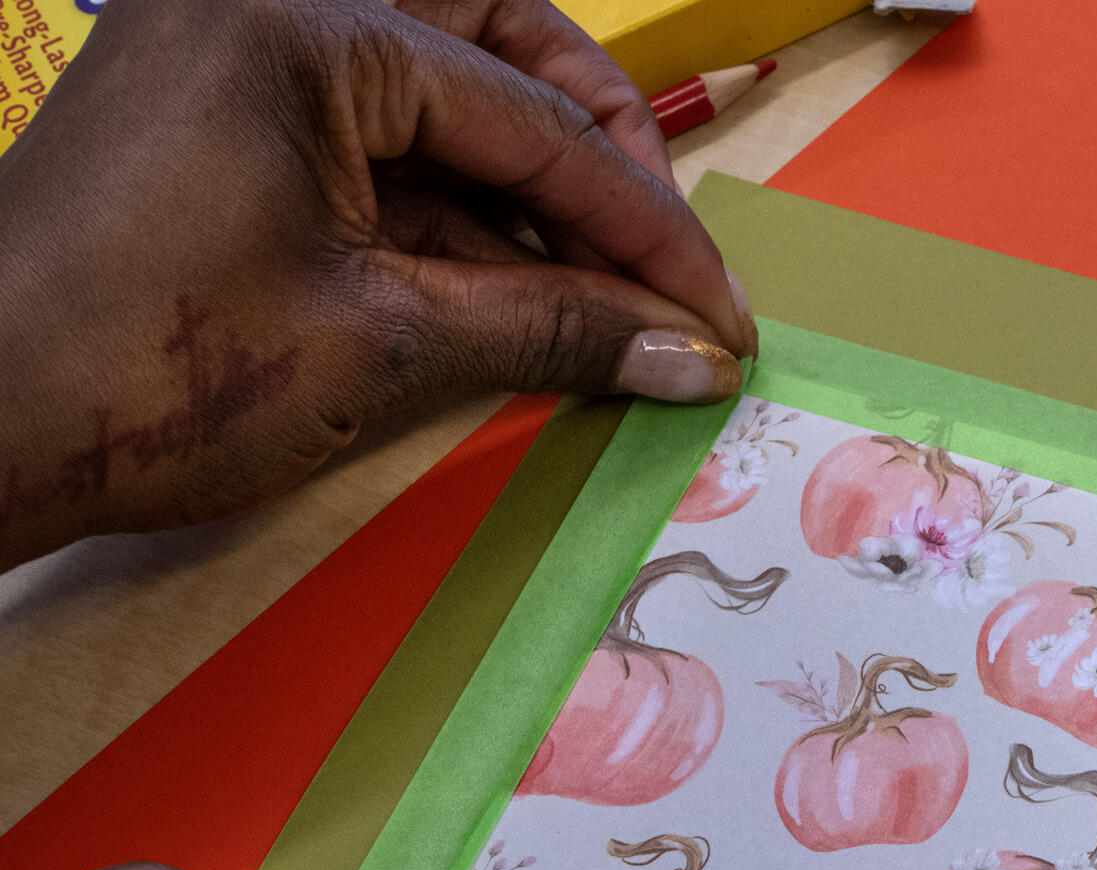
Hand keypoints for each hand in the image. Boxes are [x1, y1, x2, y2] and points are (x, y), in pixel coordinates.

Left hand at [0, 0, 759, 568]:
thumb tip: (691, 354)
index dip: (646, 228)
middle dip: (597, 153)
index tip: (718, 311)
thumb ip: (553, 326)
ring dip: (529, 186)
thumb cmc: (146, 374)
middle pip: (497, 40)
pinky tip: (512, 288)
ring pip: (438, 85)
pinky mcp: (210, 108)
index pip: (537, 117)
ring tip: (597, 299)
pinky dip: (451, 204)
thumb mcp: (382, 344)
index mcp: (305, 23)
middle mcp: (267, 0)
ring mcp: (231, 46)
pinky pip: (371, 130)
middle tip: (660, 264)